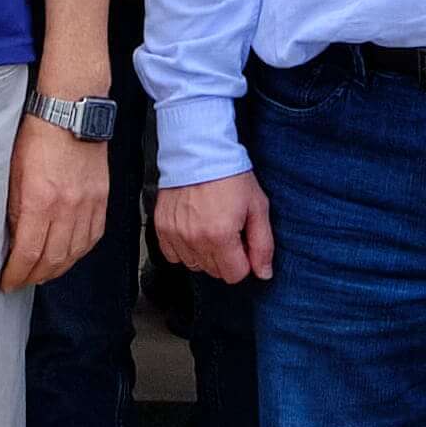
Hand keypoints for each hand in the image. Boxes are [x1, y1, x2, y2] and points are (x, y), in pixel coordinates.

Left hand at [4, 121, 110, 290]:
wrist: (70, 113)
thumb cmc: (37, 138)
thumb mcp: (13, 174)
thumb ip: (14, 210)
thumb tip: (14, 240)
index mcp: (39, 201)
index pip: (28, 253)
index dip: (16, 274)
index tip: (7, 282)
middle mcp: (66, 208)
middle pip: (52, 260)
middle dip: (34, 277)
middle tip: (22, 280)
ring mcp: (88, 205)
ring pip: (75, 253)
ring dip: (57, 269)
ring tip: (43, 273)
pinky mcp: (101, 200)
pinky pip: (92, 237)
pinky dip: (79, 253)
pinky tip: (68, 255)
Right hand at [154, 173, 272, 283]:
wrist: (199, 151)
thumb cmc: (230, 176)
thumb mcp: (257, 207)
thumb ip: (262, 244)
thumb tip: (264, 273)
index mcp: (220, 236)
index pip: (234, 275)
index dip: (244, 261)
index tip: (243, 242)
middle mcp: (195, 239)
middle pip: (215, 272)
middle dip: (226, 257)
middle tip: (229, 230)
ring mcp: (175, 234)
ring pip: (194, 265)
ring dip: (205, 253)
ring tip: (210, 227)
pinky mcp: (162, 227)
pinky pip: (173, 255)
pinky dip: (184, 248)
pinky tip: (193, 230)